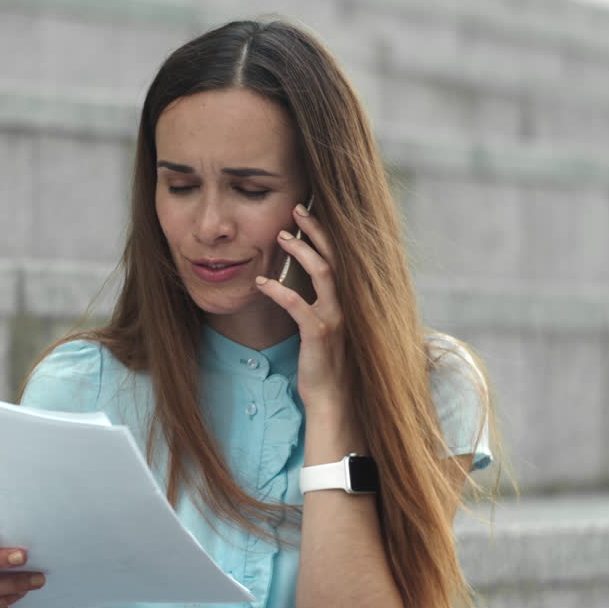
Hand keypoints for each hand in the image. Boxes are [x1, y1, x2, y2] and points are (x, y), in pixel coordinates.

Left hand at [255, 203, 348, 411]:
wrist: (333, 397)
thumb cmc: (325, 362)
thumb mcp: (325, 326)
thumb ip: (319, 302)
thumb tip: (299, 280)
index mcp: (347, 300)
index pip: (340, 258)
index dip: (325, 234)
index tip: (308, 214)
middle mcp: (346, 304)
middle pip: (335, 256)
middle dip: (316, 230)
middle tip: (296, 210)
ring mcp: (335, 318)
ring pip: (322, 273)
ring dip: (301, 251)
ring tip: (280, 236)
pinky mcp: (319, 333)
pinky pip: (298, 304)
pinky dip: (278, 290)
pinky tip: (261, 283)